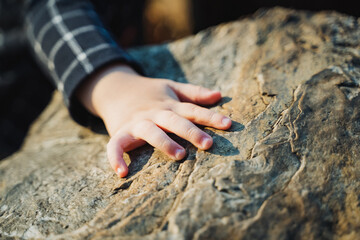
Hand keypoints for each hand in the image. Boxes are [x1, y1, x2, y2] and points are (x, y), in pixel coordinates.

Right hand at [77, 64, 231, 176]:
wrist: (116, 88)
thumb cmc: (150, 92)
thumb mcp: (171, 87)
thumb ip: (194, 92)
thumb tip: (219, 95)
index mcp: (169, 105)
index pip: (193, 110)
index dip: (210, 117)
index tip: (228, 124)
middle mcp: (155, 113)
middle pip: (174, 121)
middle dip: (191, 132)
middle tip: (208, 144)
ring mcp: (137, 123)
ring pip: (151, 132)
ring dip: (164, 143)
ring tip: (180, 155)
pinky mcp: (120, 132)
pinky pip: (115, 146)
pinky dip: (116, 158)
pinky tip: (122, 173)